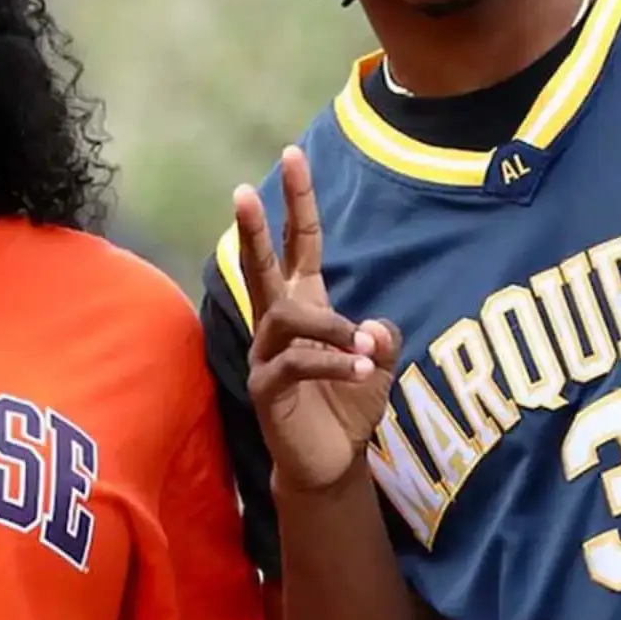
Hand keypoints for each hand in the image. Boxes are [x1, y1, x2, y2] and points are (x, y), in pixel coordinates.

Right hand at [237, 146, 398, 494]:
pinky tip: (360, 372)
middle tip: (240, 190)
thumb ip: (380, 336)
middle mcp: (277, 325)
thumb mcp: (379, 363)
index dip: (297, 202)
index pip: (300, 245)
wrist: (329, 463)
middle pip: (261, 267)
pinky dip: (333, 363)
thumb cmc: (348, 407)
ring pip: (285, 318)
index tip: (292, 155)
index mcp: (304, 306)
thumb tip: (371, 329)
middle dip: (254, 229)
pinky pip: (296, 363)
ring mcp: (267, 357)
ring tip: (361, 349)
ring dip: (329, 327)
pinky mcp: (267, 390)